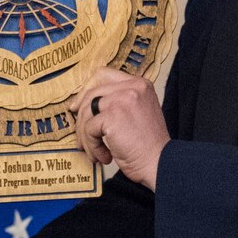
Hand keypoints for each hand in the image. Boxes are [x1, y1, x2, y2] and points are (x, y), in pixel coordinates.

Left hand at [70, 70, 168, 189]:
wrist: (159, 163)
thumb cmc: (148, 145)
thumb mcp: (137, 112)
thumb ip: (118, 102)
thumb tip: (83, 104)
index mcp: (139, 84)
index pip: (103, 74)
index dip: (86, 89)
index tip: (78, 106)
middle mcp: (132, 87)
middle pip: (91, 93)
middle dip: (81, 117)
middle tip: (82, 137)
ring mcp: (122, 99)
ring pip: (87, 112)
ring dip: (86, 136)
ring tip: (96, 152)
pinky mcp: (113, 115)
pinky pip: (89, 129)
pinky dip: (92, 146)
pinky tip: (104, 156)